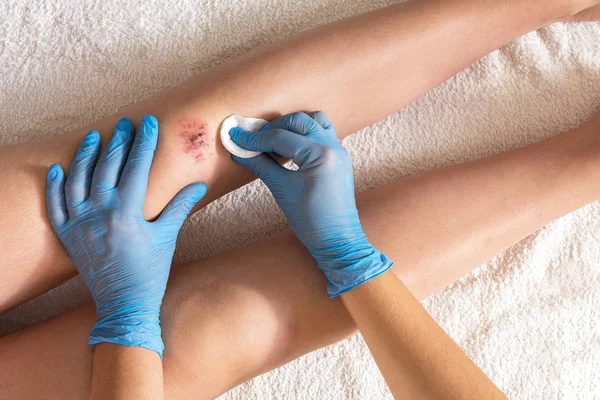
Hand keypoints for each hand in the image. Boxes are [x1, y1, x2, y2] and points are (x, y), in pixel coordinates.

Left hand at [45, 116, 206, 356]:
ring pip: (77, 180)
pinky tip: (58, 168)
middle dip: (118, 142)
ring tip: (93, 136)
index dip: (144, 143)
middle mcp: (99, 214)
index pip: (136, 168)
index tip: (149, 124)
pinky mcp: (68, 236)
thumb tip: (198, 185)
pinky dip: (55, 186)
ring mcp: (80, 225)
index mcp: (127, 213)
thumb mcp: (167, 237)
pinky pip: (56, 206)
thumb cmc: (150, 272)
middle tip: (125, 124)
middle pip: (107, 168)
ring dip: (85, 156)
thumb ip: (180, 207)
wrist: (124, 304)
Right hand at [230, 111, 391, 296]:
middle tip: (253, 138)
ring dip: (292, 125)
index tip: (236, 137)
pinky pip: (322, 133)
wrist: (337, 240)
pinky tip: (289, 146)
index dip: (255, 138)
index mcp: (321, 154)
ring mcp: (339, 150)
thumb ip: (261, 165)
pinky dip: (304, 133)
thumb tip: (240, 151)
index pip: (281, 137)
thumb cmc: (312, 220)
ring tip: (272, 139)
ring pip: (314, 121)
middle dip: (273, 127)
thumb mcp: (282, 190)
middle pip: (298, 121)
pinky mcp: (339, 157)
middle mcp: (333, 147)